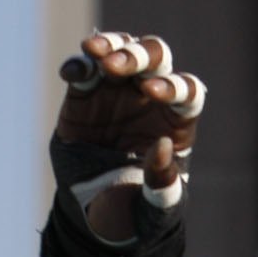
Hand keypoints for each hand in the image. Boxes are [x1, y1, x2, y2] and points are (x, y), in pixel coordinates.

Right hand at [52, 32, 205, 247]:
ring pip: (122, 49)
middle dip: (138, 55)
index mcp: (177, 122)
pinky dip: (79, 64)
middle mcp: (150, 97)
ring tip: (93, 53)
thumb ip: (161, 182)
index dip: (173, 86)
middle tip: (116, 66)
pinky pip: (84, 68)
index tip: (152, 92)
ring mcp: (119, 89)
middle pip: (156, 58)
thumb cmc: (134, 210)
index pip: (186, 91)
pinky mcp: (86, 92)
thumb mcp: (152, 208)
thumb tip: (163, 146)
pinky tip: (71, 73)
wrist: (94, 211)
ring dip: (110, 45)